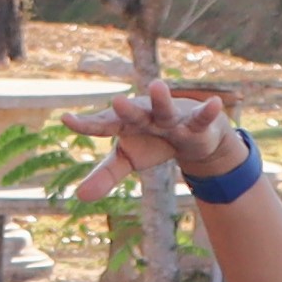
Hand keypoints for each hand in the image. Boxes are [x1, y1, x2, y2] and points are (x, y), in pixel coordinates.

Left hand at [80, 85, 249, 189]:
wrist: (190, 135)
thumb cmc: (152, 142)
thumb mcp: (128, 159)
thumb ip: (105, 175)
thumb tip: (79, 196)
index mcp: (125, 124)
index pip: (102, 125)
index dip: (86, 124)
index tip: (66, 119)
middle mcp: (146, 117)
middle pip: (133, 114)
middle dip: (126, 109)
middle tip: (116, 101)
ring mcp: (171, 118)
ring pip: (165, 110)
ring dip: (162, 99)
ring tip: (157, 85)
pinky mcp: (196, 123)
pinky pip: (201, 117)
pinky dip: (208, 111)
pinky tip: (215, 103)